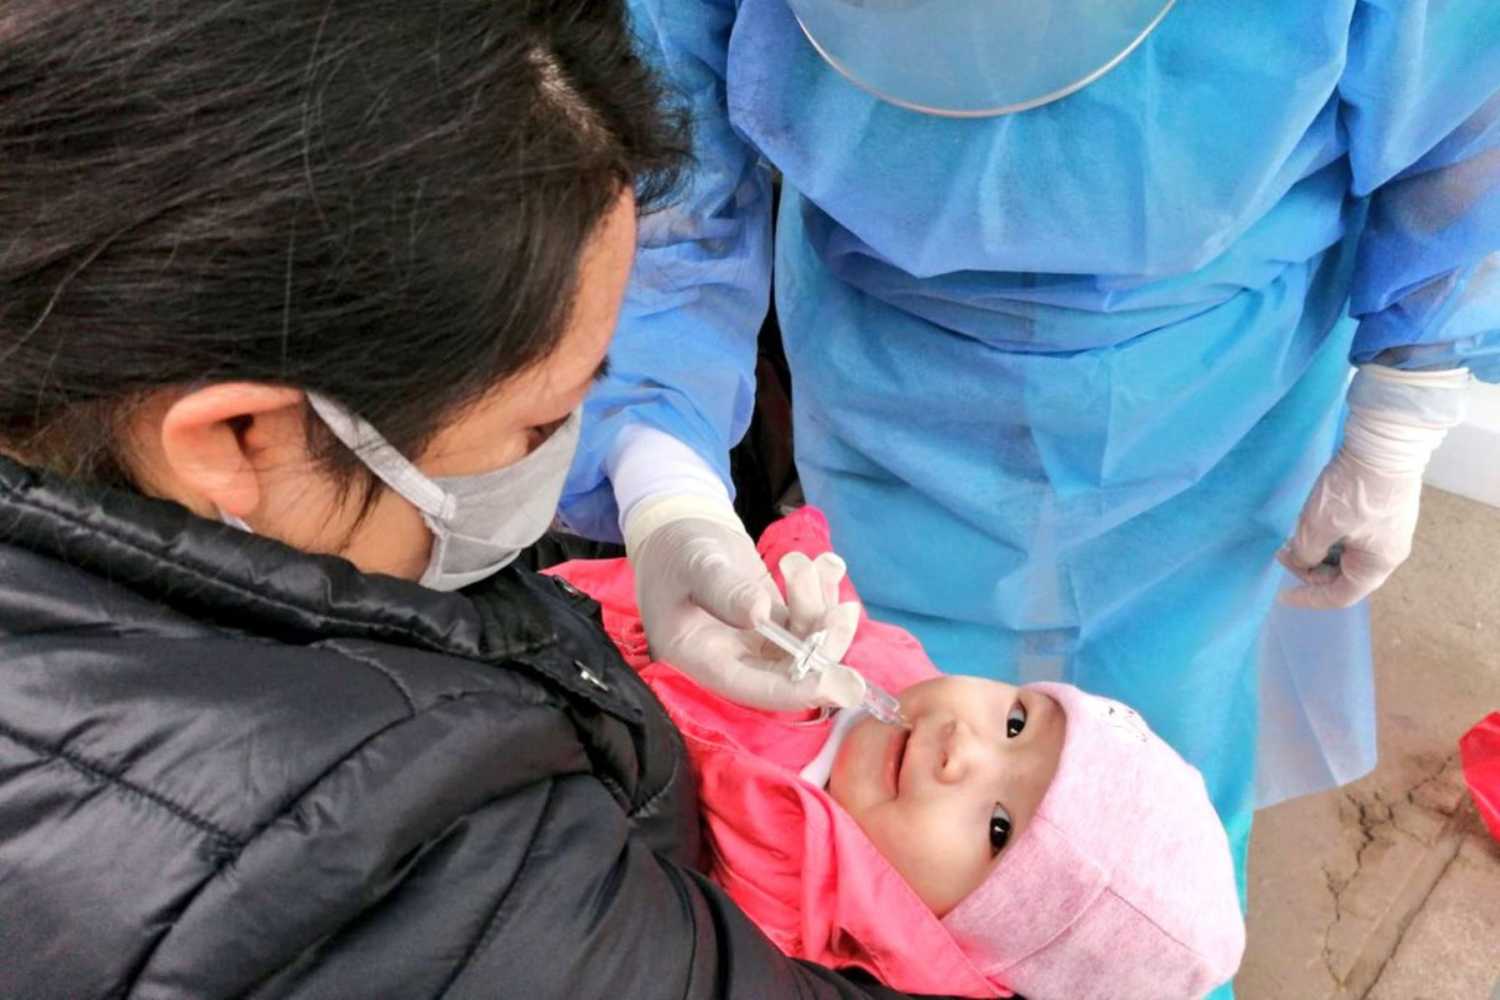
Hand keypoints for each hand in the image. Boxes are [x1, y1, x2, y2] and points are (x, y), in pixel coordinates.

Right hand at [625, 495, 863, 709]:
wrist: (680, 532)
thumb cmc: (676, 551)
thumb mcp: (695, 564)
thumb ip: (723, 590)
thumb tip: (760, 613)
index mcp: (703, 660)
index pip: (754, 689)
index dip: (797, 690)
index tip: (838, 683)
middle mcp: (733, 661)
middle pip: (790, 673)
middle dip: (824, 646)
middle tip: (844, 613)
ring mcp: (758, 643)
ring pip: (806, 645)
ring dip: (823, 609)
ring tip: (820, 565)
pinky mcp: (776, 624)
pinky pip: (809, 621)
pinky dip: (825, 594)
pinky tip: (828, 564)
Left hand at [1278, 450, 1422, 607]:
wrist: (1384, 442)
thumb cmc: (1352, 491)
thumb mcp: (1319, 527)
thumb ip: (1306, 553)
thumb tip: (1303, 558)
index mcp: (1377, 564)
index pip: (1340, 596)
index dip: (1308, 598)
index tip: (1281, 595)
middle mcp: (1387, 552)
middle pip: (1342, 574)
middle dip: (1309, 567)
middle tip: (1282, 551)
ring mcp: (1386, 529)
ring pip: (1344, 552)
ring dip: (1317, 549)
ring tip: (1293, 534)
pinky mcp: (1381, 510)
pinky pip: (1351, 533)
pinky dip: (1329, 534)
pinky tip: (1312, 520)